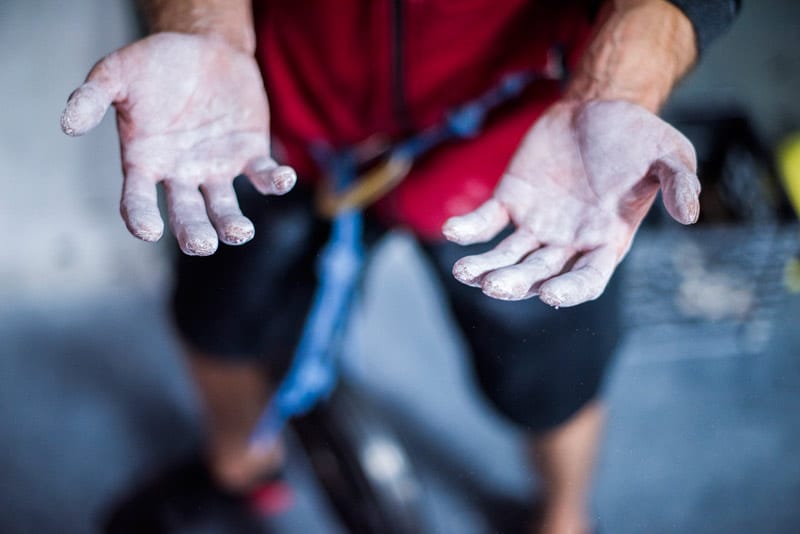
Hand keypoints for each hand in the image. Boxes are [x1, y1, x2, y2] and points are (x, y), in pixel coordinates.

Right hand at [61, 32, 295, 254]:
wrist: (202, 48)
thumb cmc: (155, 65)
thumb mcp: (117, 73)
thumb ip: (92, 97)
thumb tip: (66, 125)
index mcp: (145, 163)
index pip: (137, 200)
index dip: (140, 217)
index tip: (147, 230)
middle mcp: (181, 174)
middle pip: (188, 215)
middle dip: (195, 234)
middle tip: (202, 245)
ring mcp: (217, 168)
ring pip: (225, 207)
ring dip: (233, 224)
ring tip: (240, 233)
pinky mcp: (250, 154)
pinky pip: (264, 176)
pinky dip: (275, 181)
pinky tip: (284, 180)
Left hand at [442, 99, 698, 306]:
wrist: (599, 107)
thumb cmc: (638, 138)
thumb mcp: (670, 155)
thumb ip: (679, 183)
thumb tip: (690, 214)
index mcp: (605, 242)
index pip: (587, 280)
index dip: (570, 291)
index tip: (550, 295)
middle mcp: (567, 243)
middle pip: (538, 274)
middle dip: (516, 283)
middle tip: (494, 286)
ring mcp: (535, 226)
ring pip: (507, 257)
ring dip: (486, 267)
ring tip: (465, 272)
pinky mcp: (511, 202)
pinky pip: (485, 222)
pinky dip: (468, 229)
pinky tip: (451, 231)